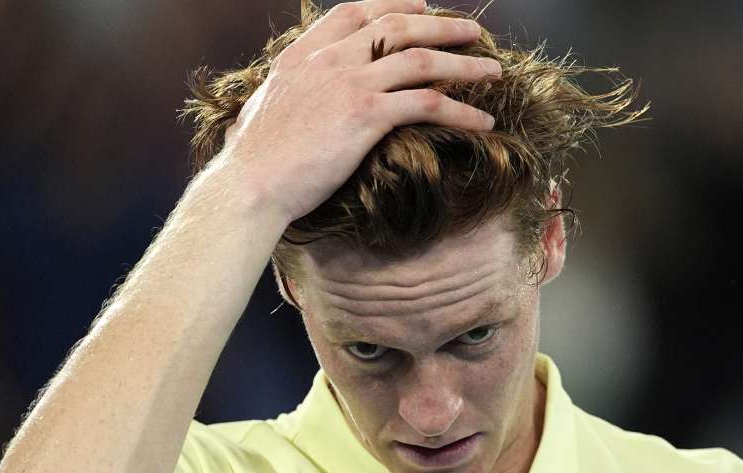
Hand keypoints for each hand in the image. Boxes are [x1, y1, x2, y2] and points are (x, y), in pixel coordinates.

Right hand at [218, 0, 500, 225]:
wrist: (250, 184)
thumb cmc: (254, 160)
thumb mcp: (268, 106)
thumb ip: (294, 89)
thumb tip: (299, 95)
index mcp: (303, 55)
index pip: (355, 12)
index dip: (393, 4)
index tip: (420, 6)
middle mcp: (329, 60)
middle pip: (398, 27)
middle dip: (442, 27)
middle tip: (472, 33)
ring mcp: (350, 83)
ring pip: (422, 61)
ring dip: (464, 65)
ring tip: (492, 72)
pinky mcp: (366, 115)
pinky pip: (428, 104)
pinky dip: (462, 111)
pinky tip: (482, 122)